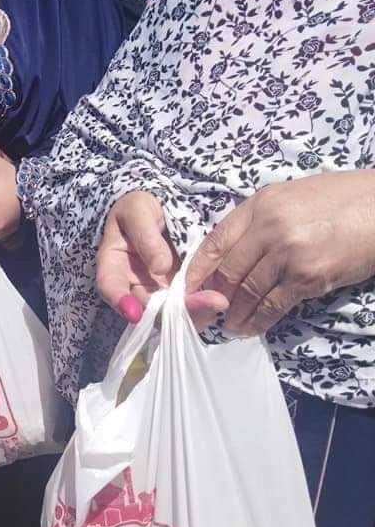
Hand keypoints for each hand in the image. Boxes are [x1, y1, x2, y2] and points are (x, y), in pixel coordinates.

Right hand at [97, 191, 227, 326]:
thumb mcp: (138, 210)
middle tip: (201, 303)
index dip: (119, 301)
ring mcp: (155, 291)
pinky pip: (186, 305)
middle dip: (170, 311)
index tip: (134, 313)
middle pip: (145, 306)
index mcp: (113, 264)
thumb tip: (160, 267)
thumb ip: (145, 234)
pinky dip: (202, 305)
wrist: (161, 209)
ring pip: (168, 312)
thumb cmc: (141, 208)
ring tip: (217, 301)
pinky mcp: (176, 293)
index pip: (109, 286)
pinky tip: (219, 299)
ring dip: (192, 311)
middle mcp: (132, 285)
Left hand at [186, 170, 374, 334]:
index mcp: (260, 204)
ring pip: (247, 292)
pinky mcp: (308, 277)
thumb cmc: (339, 201)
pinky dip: (258, 321)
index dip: (197, 270)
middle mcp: (269, 227)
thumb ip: (259, 222)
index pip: (215, 241)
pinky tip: (250, 328)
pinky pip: (273, 305)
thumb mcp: (289, 198)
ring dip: (234, 313)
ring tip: (227, 325)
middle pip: (227, 270)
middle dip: (213, 296)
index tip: (187, 289)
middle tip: (205, 313)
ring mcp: (288, 253)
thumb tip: (231, 253)